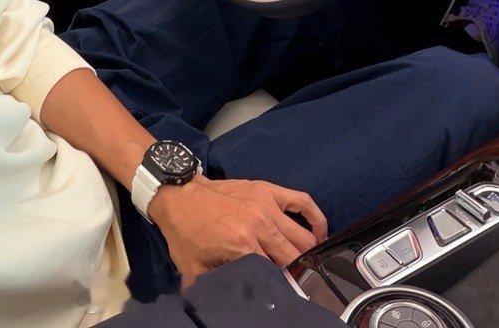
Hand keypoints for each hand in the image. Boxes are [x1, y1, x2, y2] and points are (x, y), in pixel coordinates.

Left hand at [148, 174, 328, 283]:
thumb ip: (217, 288)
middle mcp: (259, 224)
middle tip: (296, 283)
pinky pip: (303, 202)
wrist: (179, 195)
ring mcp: (267, 205)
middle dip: (296, 273)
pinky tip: (319, 234)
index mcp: (242, 245)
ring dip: (307, 253)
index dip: (281, 287)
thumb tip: (229, 308)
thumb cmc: (186, 233)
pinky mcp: (269, 190)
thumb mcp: (196, 270)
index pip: (275, 274)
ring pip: (303, 236)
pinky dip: (316, 219)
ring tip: (308, 264)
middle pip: (294, 257)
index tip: (283, 296)